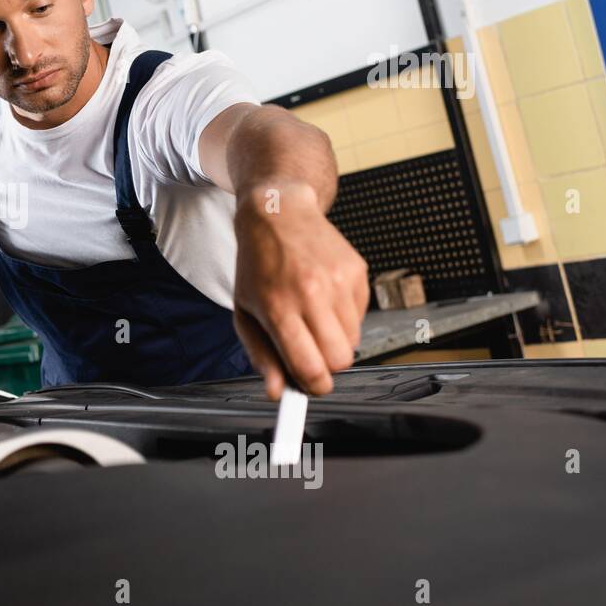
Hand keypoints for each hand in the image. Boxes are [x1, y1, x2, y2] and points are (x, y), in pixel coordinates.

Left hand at [232, 183, 368, 398]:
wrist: (279, 213)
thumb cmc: (257, 266)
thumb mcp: (244, 312)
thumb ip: (261, 355)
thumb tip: (276, 392)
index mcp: (279, 307)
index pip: (310, 366)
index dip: (314, 386)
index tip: (311, 387)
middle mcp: (312, 294)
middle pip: (339, 360)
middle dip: (327, 367)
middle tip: (311, 354)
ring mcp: (339, 282)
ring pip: (353, 341)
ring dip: (335, 340)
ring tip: (312, 317)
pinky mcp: (357, 272)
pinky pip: (361, 316)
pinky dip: (344, 317)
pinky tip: (324, 297)